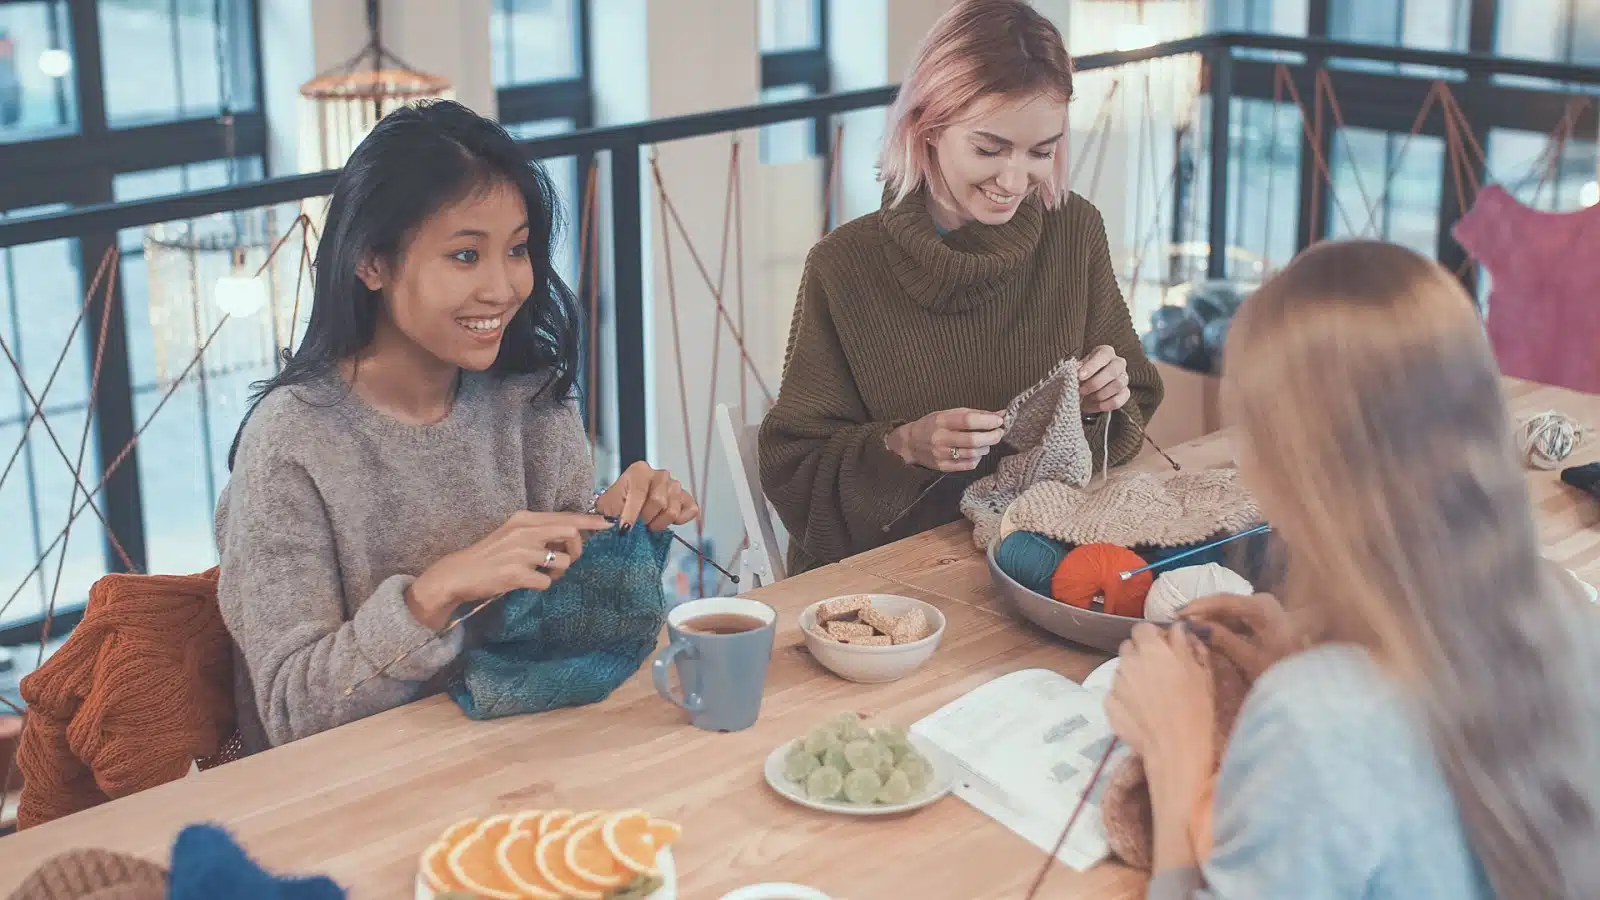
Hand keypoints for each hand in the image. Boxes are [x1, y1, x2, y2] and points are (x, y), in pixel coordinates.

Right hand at [407, 511, 609, 629]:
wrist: (459, 573)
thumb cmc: (491, 555)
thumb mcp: (514, 534)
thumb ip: (540, 532)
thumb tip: (572, 534)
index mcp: (525, 519)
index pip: (566, 516)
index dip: (590, 521)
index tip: (608, 524)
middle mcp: (524, 531)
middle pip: (571, 533)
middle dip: (577, 549)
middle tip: (565, 560)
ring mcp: (520, 552)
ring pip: (563, 561)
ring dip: (558, 572)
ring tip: (541, 574)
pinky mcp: (516, 574)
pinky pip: (547, 582)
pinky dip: (543, 585)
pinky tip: (527, 583)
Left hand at [596, 460, 700, 531]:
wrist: (625, 508)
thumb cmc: (616, 507)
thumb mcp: (606, 509)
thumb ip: (609, 516)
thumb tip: (617, 528)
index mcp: (640, 471)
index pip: (639, 492)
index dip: (631, 514)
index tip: (624, 530)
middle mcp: (660, 474)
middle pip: (659, 501)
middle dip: (646, 518)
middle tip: (638, 524)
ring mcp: (675, 486)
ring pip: (672, 510)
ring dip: (658, 523)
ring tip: (649, 523)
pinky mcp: (687, 498)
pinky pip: (690, 510)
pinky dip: (679, 520)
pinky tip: (665, 521)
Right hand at [886, 408, 1005, 471]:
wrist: (910, 444)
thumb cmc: (933, 425)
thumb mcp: (949, 414)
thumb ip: (974, 414)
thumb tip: (1000, 414)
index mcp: (941, 420)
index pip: (968, 420)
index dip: (988, 420)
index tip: (999, 420)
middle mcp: (940, 438)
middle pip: (973, 440)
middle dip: (992, 436)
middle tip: (999, 433)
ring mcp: (941, 455)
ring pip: (973, 454)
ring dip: (986, 447)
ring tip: (986, 442)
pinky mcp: (943, 467)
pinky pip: (968, 465)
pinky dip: (977, 458)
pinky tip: (975, 452)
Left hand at [1079, 345, 1130, 414]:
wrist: (1086, 390)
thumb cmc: (1082, 376)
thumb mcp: (1078, 370)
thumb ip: (1077, 370)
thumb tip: (1075, 371)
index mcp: (1106, 352)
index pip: (1103, 355)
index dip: (1091, 366)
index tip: (1079, 376)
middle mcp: (1118, 363)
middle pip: (1113, 370)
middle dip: (1095, 383)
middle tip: (1081, 390)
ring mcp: (1124, 378)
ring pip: (1118, 384)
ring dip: (1100, 394)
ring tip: (1087, 398)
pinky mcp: (1125, 393)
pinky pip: (1121, 399)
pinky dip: (1108, 404)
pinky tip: (1097, 405)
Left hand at [1106, 624, 1214, 802]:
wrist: (1177, 748)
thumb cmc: (1196, 708)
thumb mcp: (1200, 671)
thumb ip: (1185, 644)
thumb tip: (1176, 629)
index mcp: (1150, 648)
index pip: (1141, 628)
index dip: (1152, 637)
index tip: (1163, 648)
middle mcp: (1128, 661)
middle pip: (1128, 648)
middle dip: (1140, 655)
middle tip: (1158, 672)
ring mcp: (1115, 684)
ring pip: (1121, 671)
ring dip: (1133, 676)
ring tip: (1151, 697)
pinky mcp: (1108, 705)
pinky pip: (1115, 694)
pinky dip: (1125, 698)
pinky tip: (1141, 712)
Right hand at [1180, 592, 1303, 682]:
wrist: (1308, 681)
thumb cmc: (1281, 669)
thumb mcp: (1248, 657)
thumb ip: (1221, 638)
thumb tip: (1194, 625)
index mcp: (1261, 607)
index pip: (1223, 601)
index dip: (1198, 607)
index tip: (1177, 614)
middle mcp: (1263, 601)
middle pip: (1225, 603)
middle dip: (1202, 612)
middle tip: (1179, 621)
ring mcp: (1265, 608)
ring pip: (1230, 610)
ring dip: (1210, 618)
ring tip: (1189, 626)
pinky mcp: (1264, 618)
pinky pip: (1237, 617)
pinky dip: (1222, 624)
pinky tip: (1207, 631)